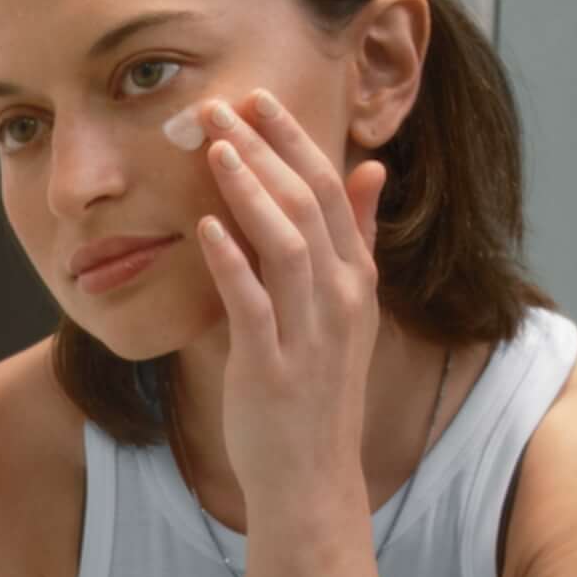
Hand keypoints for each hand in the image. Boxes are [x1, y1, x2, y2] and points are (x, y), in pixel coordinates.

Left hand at [166, 88, 386, 520]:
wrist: (311, 478)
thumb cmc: (317, 392)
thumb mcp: (348, 310)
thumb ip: (358, 238)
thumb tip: (370, 169)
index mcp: (357, 280)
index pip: (333, 190)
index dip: (295, 140)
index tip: (258, 99)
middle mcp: (340, 299)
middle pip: (309, 204)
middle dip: (266, 148)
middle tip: (221, 104)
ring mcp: (309, 333)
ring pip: (287, 243)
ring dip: (250, 189)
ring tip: (215, 147)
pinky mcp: (272, 367)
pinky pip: (252, 304)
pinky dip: (231, 261)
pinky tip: (205, 226)